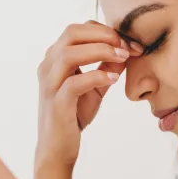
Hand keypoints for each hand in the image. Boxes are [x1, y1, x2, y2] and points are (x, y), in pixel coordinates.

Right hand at [36, 21, 139, 167]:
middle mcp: (47, 66)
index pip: (78, 29)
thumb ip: (107, 67)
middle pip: (72, 33)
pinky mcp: (56, 103)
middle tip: (127, 47)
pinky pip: (74, 83)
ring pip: (70, 54)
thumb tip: (126, 50)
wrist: (57, 148)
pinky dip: (96, 76)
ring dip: (101, 51)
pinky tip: (113, 80)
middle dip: (104, 35)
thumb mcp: (95, 86)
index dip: (105, 31)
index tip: (130, 43)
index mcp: (54, 58)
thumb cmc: (74, 114)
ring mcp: (49, 84)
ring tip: (123, 58)